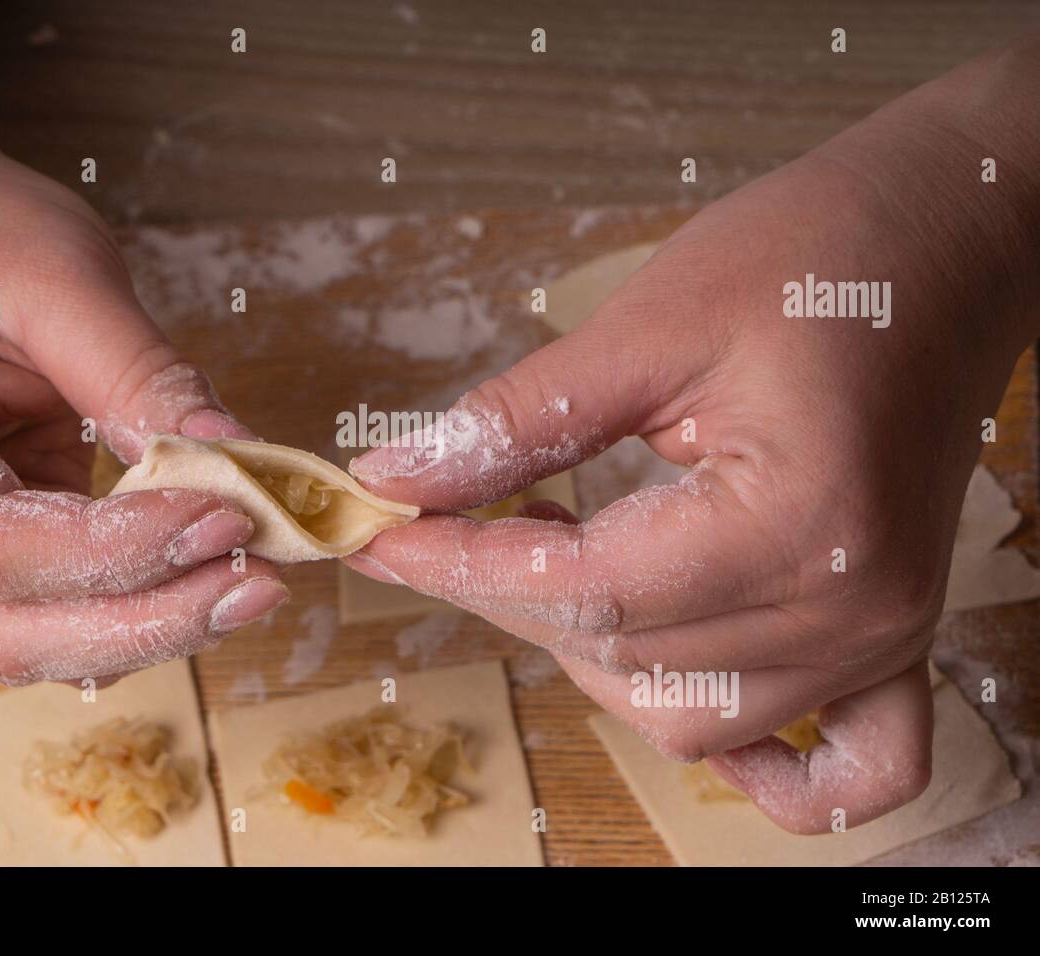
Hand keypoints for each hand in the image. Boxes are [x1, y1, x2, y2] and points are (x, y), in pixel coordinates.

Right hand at [0, 137, 287, 683]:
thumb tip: (239, 462)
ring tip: (252, 584)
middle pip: (10, 633)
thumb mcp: (60, 278)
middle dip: (146, 622)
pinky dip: (138, 609)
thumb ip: (142, 375)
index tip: (228, 516)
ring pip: (37, 646)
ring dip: (152, 630)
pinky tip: (211, 575)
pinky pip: (58, 618)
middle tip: (260, 584)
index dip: (118, 550)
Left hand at [346, 42, 1038, 831]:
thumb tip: (396, 482)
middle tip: (442, 529)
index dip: (463, 568)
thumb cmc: (815, 257)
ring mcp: (880, 638)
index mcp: (796, 523)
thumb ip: (516, 420)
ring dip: (594, 658)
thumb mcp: (648, 324)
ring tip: (547, 566)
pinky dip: (760, 764)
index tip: (383, 536)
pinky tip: (682, 691)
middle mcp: (847, 609)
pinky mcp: (893, 634)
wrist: (947, 243)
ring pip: (689, 720)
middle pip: (623, 656)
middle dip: (509, 597)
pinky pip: (839, 769)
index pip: (584, 592)